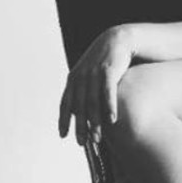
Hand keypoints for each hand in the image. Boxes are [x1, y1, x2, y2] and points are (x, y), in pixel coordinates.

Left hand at [59, 27, 133, 146]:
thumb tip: (79, 112)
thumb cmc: (104, 61)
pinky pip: (107, 92)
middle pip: (78, 106)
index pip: (65, 103)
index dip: (64, 120)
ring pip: (92, 102)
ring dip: (94, 122)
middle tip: (82, 143)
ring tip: (97, 138)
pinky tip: (112, 120)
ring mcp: (94, 73)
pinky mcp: (109, 70)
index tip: (63, 136)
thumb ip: (83, 90)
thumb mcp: (90, 74)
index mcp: (73, 79)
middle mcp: (81, 76)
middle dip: (80, 126)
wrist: (118, 39)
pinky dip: (109, 107)